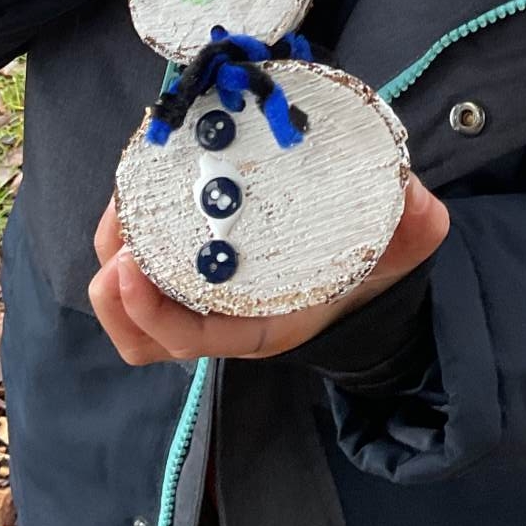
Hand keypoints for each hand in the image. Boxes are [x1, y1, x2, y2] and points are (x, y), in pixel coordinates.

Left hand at [89, 176, 450, 364]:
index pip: (194, 337)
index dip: (153, 312)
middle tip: (119, 223)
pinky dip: (127, 235)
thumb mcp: (405, 237)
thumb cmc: (373, 251)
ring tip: (118, 203)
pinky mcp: (193, 261)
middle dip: (116, 289)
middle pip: (144, 331)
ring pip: (131, 304)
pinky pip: (142, 265)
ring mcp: (203, 295)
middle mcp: (225, 319)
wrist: (372, 253)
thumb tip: (408, 193)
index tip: (132, 264)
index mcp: (264, 326)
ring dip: (112, 258)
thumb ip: (413, 220)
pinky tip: (136, 187)